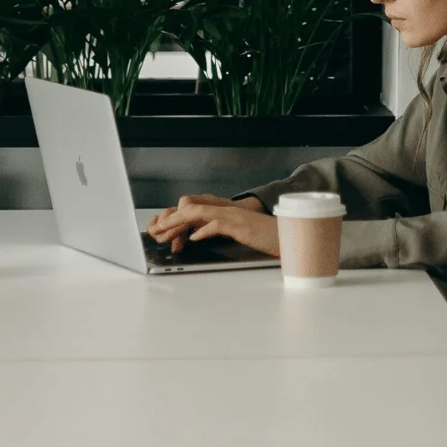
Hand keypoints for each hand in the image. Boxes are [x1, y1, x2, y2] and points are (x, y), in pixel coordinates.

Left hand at [148, 194, 273, 254]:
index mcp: (226, 212)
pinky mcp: (243, 226)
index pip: (195, 210)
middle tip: (156, 231)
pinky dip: (204, 230)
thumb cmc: (267, 237)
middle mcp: (228, 210)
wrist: (290, 237)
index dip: (177, 219)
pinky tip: (194, 238)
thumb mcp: (239, 233)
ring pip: (200, 212)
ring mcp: (235, 217)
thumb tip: (198, 232)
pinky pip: (219, 224)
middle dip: (172, 220)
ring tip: (166, 232)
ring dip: (180, 222)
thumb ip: (220, 229)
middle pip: (193, 209)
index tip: (163, 230)